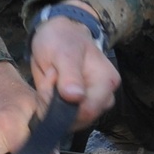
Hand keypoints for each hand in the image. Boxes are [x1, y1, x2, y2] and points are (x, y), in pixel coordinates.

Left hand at [29, 5, 119, 132]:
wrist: (60, 33)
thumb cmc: (63, 39)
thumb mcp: (63, 52)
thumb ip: (70, 75)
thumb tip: (75, 97)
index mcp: (106, 81)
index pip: (87, 111)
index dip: (63, 106)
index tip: (49, 83)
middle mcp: (105, 95)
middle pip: (80, 119)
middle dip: (55, 105)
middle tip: (47, 79)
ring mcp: (95, 102)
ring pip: (71, 120)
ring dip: (52, 106)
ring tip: (48, 80)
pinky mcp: (82, 105)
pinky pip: (65, 117)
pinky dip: (52, 107)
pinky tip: (48, 89)